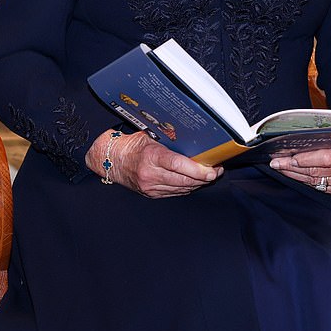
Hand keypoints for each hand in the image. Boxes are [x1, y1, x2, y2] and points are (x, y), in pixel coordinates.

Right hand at [85, 130, 223, 197]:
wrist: (113, 160)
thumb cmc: (133, 145)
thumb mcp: (150, 135)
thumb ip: (169, 139)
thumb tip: (195, 137)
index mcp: (150, 156)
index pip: (178, 165)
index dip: (198, 169)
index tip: (212, 169)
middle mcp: (150, 174)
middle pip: (183, 180)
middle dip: (204, 177)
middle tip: (217, 170)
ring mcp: (151, 187)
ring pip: (182, 188)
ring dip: (198, 183)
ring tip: (209, 175)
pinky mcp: (152, 194)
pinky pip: (175, 193)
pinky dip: (187, 187)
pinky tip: (195, 181)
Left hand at [269, 121, 330, 195]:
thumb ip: (330, 132)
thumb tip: (302, 133)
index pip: (326, 158)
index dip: (306, 159)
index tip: (288, 157)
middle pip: (316, 170)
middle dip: (292, 167)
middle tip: (275, 162)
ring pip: (315, 180)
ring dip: (295, 174)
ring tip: (280, 167)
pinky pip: (321, 186)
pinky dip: (306, 180)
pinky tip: (295, 174)